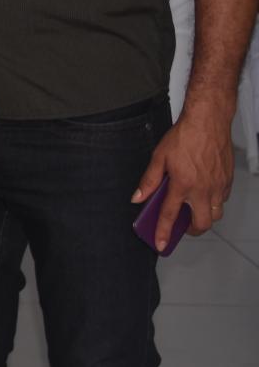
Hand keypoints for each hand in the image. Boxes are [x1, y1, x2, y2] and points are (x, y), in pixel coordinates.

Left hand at [131, 97, 235, 250]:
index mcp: (182, 184)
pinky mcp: (227, 181)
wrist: (208, 123)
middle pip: (201, 224)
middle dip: (191, 230)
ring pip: (215, 214)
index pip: (170, 215)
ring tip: (193, 210)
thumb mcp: (159, 157)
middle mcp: (202, 189)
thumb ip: (149, 180)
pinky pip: (222, 200)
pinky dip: (213, 202)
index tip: (160, 243)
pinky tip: (204, 195)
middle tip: (182, 226)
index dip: (162, 232)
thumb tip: (139, 197)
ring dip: (204, 217)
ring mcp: (218, 186)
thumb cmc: (184, 137)